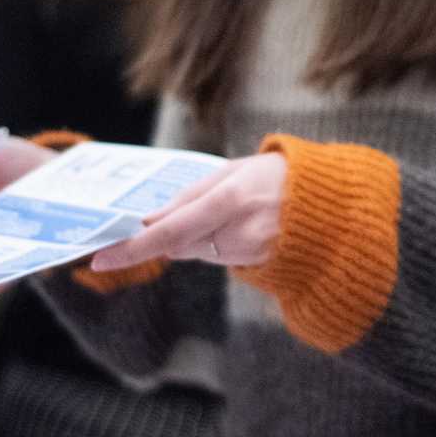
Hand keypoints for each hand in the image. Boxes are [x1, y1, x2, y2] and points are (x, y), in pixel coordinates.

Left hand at [90, 151, 286, 273]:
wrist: (335, 204)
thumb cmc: (281, 176)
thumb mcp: (234, 170)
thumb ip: (191, 195)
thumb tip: (150, 220)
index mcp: (230, 199)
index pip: (167, 231)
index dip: (131, 248)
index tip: (100, 259)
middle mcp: (239, 231)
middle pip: (179, 245)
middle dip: (170, 233)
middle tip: (177, 213)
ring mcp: (250, 253)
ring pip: (198, 252)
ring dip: (198, 236)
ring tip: (228, 209)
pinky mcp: (258, 266)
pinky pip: (220, 258)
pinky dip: (218, 243)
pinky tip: (240, 224)